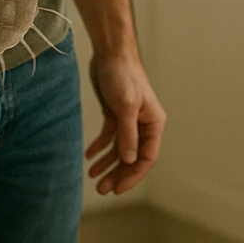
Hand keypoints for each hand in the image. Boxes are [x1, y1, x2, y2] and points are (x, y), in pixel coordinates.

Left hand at [86, 53, 166, 195]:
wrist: (110, 52)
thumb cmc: (123, 75)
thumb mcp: (126, 106)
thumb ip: (128, 134)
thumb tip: (129, 160)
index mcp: (153, 123)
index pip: (147, 157)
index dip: (133, 175)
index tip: (117, 188)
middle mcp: (143, 123)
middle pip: (133, 156)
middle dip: (118, 173)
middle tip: (102, 189)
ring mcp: (129, 119)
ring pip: (120, 149)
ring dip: (108, 163)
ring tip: (94, 177)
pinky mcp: (115, 113)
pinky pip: (110, 136)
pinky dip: (100, 147)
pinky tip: (89, 156)